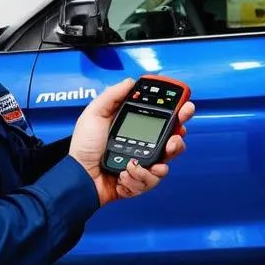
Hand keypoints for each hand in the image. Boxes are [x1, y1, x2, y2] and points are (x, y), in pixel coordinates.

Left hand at [69, 77, 194, 206]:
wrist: (79, 176)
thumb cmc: (83, 148)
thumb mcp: (94, 114)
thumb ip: (112, 96)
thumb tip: (130, 82)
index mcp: (135, 128)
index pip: (162, 119)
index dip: (178, 113)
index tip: (184, 107)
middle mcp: (142, 146)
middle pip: (173, 142)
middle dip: (177, 141)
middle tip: (173, 139)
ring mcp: (143, 165)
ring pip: (166, 164)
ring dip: (157, 164)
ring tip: (138, 163)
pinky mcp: (140, 182)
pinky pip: (152, 181)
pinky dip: (139, 178)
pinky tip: (125, 174)